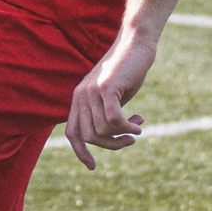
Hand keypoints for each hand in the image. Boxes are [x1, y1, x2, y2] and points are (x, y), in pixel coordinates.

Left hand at [65, 21, 157, 167]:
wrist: (136, 44)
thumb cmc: (128, 70)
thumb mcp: (113, 96)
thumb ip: (105, 115)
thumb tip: (108, 138)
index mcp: (79, 98)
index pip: (72, 133)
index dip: (80, 152)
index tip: (93, 166)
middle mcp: (81, 95)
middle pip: (90, 136)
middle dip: (112, 144)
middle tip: (130, 139)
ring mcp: (91, 91)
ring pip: (103, 130)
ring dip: (123, 134)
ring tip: (137, 125)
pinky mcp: (106, 87)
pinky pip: (114, 120)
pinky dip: (127, 127)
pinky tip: (139, 124)